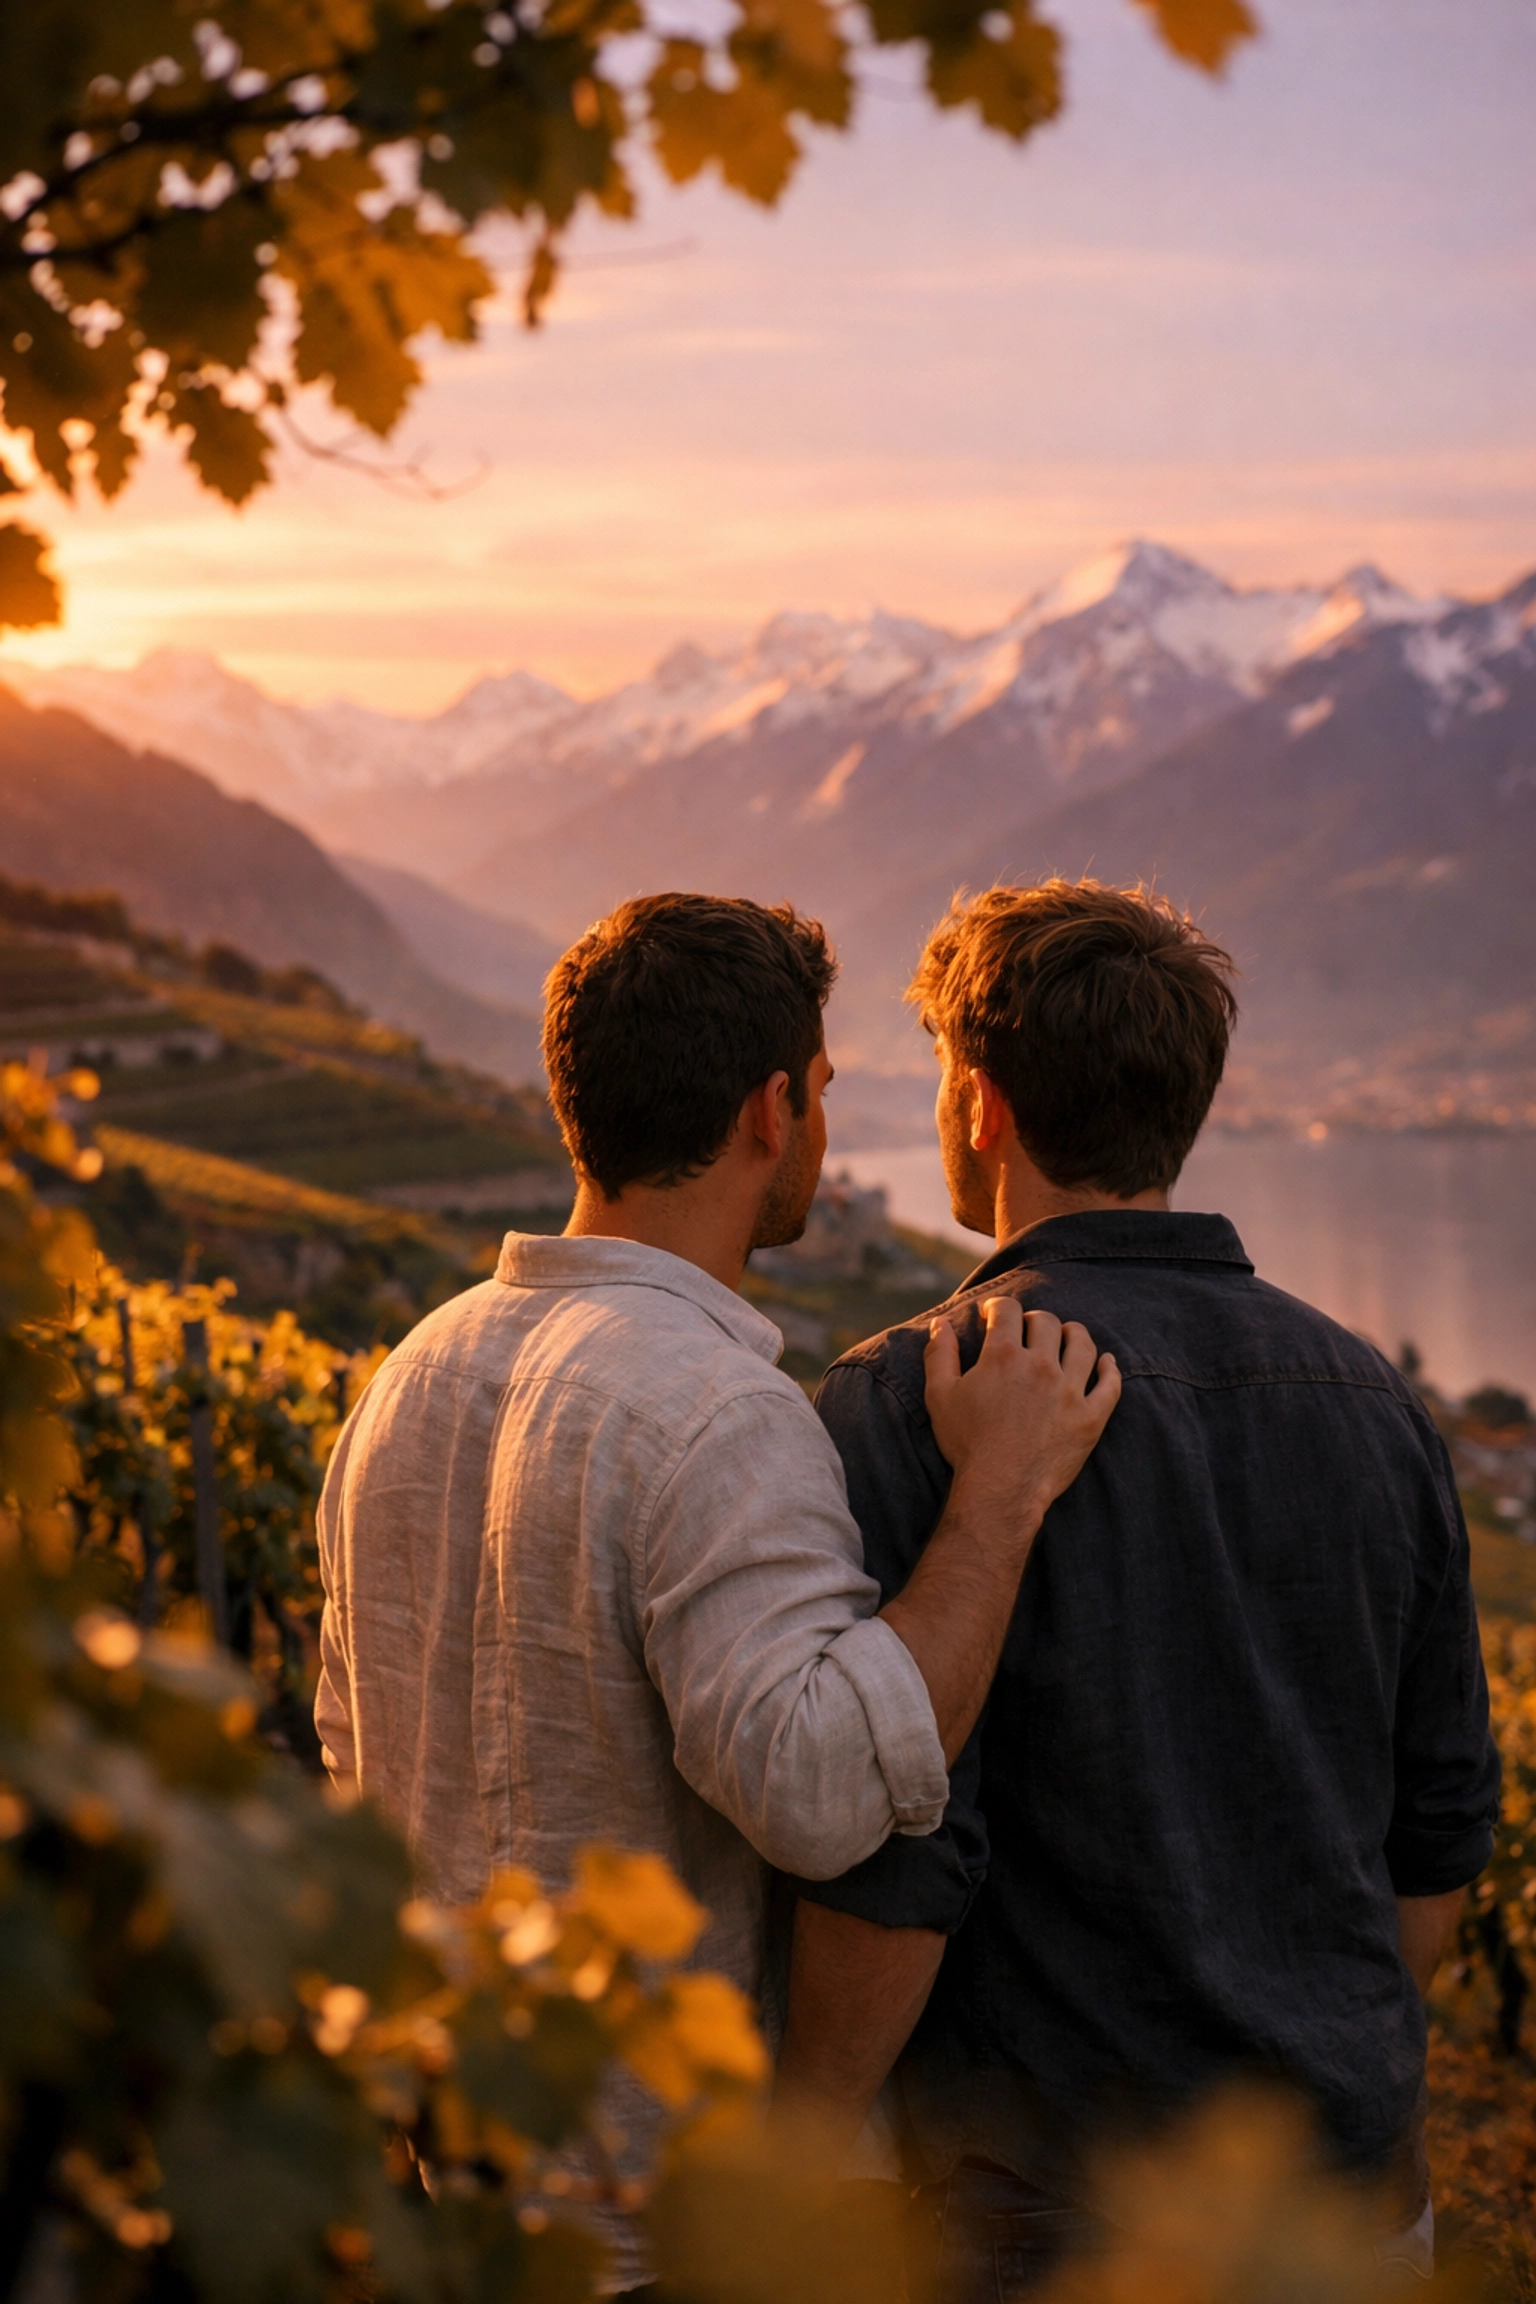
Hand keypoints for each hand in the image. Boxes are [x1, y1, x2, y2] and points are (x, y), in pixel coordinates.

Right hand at [924, 1297, 1119, 1525]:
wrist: (1001, 1489)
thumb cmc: (967, 1444)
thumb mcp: (940, 1396)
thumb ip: (939, 1354)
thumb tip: (939, 1322)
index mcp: (1003, 1356)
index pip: (1007, 1311)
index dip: (997, 1306)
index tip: (992, 1314)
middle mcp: (1040, 1365)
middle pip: (1046, 1322)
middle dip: (1034, 1320)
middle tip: (1026, 1331)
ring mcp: (1070, 1391)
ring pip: (1082, 1345)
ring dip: (1074, 1334)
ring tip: (1067, 1336)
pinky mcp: (1090, 1417)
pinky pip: (1110, 1385)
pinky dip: (1110, 1370)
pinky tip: (1107, 1363)